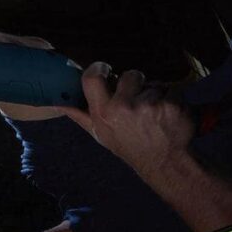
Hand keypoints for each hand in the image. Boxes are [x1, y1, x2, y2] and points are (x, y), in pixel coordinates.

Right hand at [61, 63, 194, 179]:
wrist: (164, 163)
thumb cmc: (129, 146)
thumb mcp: (100, 133)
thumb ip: (80, 115)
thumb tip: (59, 102)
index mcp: (104, 112)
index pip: (93, 78)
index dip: (99, 68)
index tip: (105, 70)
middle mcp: (124, 107)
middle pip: (130, 75)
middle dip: (136, 84)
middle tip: (139, 100)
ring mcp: (150, 105)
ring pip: (154, 84)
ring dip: (156, 94)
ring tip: (155, 112)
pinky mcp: (172, 104)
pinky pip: (173, 90)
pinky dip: (173, 99)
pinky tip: (169, 115)